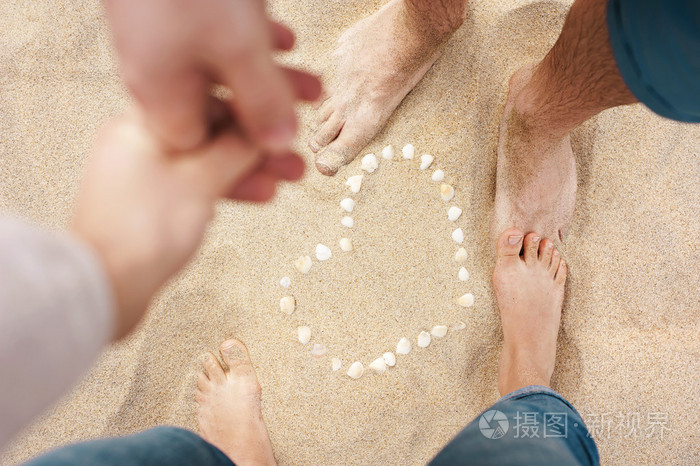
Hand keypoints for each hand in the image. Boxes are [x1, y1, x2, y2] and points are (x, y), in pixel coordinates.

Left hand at [71, 107, 303, 338]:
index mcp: (141, 123)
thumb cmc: (139, 233)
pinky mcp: (152, 202)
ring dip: (250, 169)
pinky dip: (227, 188)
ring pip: (208, 160)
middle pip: (211, 131)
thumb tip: (264, 128)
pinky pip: (197, 184)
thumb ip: (236, 148)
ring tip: (289, 178)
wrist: (103, 288)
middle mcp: (141, 142)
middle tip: (293, 153)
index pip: (207, 98)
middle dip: (257, 144)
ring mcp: (146, 173)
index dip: (251, 107)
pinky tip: (257, 194)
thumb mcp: (200, 181)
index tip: (282, 115)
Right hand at [104, 0, 319, 152]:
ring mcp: (162, 41)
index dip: (247, 163)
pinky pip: (217, 42)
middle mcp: (156, 74)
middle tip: (309, 133)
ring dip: (271, 83)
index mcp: (161, 96)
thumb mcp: (239, 49)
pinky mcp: (174, 12)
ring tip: (316, 85)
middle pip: (218, 116)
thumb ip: (262, 101)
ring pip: (223, 77)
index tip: (286, 166)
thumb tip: (279, 144)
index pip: (203, 153)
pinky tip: (285, 39)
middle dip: (269, 123)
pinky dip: (253, 46)